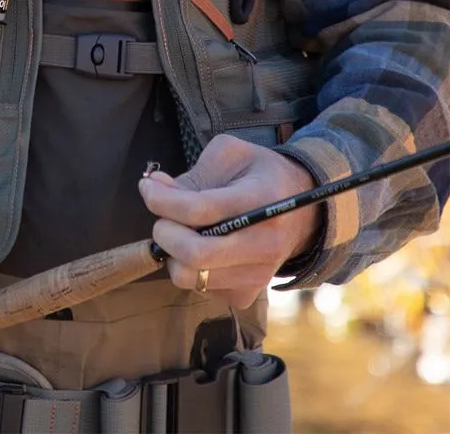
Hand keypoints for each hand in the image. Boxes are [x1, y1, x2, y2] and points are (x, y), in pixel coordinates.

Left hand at [138, 134, 319, 307]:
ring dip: (172, 252)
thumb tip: (154, 185)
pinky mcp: (246, 295)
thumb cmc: (258, 175)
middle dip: (164, 231)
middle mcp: (265, 243)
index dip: (163, 200)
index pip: (201, 210)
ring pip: (190, 276)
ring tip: (181, 230)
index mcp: (262, 200)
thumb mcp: (230, 155)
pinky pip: (198, 287)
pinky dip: (187, 266)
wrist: (301, 214)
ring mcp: (257, 275)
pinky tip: (200, 245)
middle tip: (161, 215)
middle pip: (195, 253)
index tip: (147, 186)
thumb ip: (192, 173)